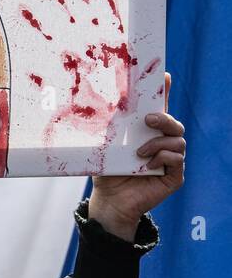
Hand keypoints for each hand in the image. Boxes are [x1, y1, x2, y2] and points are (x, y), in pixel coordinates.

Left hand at [88, 71, 185, 239]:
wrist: (109, 200)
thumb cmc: (107, 171)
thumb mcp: (107, 145)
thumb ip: (111, 127)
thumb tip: (98, 100)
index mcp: (148, 133)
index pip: (160, 108)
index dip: (165, 92)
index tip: (164, 76)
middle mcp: (162, 144)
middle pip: (175, 124)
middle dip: (165, 118)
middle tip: (148, 119)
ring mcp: (170, 160)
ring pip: (178, 141)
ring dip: (158, 143)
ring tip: (139, 152)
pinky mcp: (174, 176)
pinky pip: (177, 160)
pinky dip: (163, 158)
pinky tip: (148, 164)